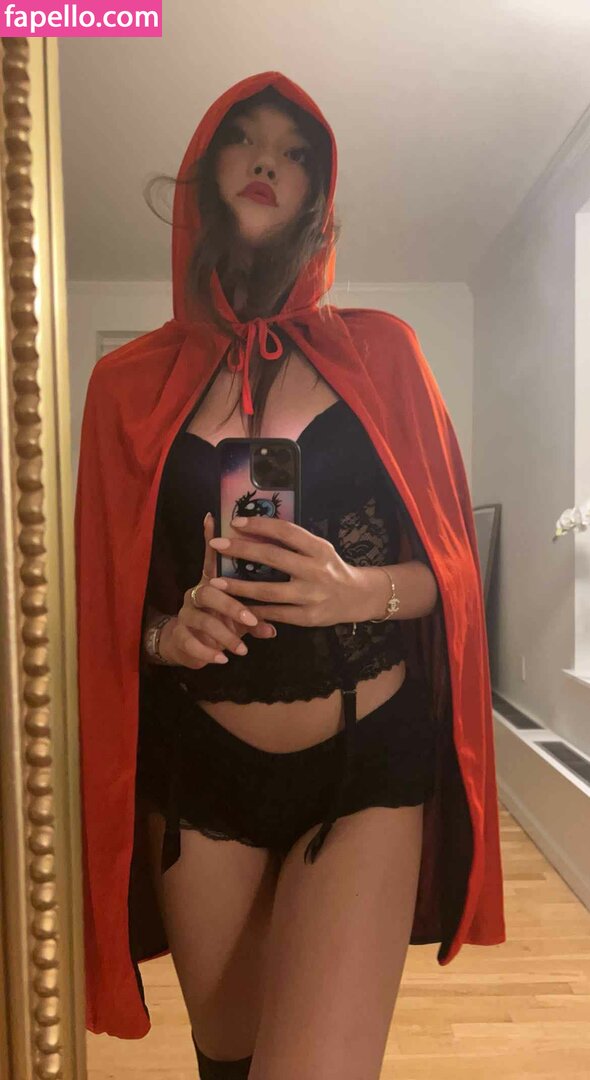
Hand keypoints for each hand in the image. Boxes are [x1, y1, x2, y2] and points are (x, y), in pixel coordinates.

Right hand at [158, 512, 276, 667]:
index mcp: (212, 583)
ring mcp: (186, 613)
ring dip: (224, 634)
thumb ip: (255, 618)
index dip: (211, 538)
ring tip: (241, 649)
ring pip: (201, 618)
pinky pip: (191, 642)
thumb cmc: (219, 624)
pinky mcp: (179, 634)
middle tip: (251, 620)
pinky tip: (221, 659)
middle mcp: (196, 593)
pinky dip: (208, 652)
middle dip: (232, 605)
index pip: (212, 558)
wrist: (187, 647)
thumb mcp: (239, 620)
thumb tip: (274, 627)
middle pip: (210, 591)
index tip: (213, 517)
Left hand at [207, 515, 367, 626]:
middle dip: (241, 550)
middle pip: (273, 557)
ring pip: (269, 590)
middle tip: (217, 544)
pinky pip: (275, 613)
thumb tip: (255, 529)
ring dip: (239, 587)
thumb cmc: (331, 568)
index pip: (286, 531)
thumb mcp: (319, 549)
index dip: (260, 525)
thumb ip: (294, 542)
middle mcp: (316, 570)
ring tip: (215, 582)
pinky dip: (254, 610)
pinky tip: (235, 605)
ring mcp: (312, 596)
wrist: (357, 597)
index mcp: (319, 548)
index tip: (235, 522)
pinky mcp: (308, 617)